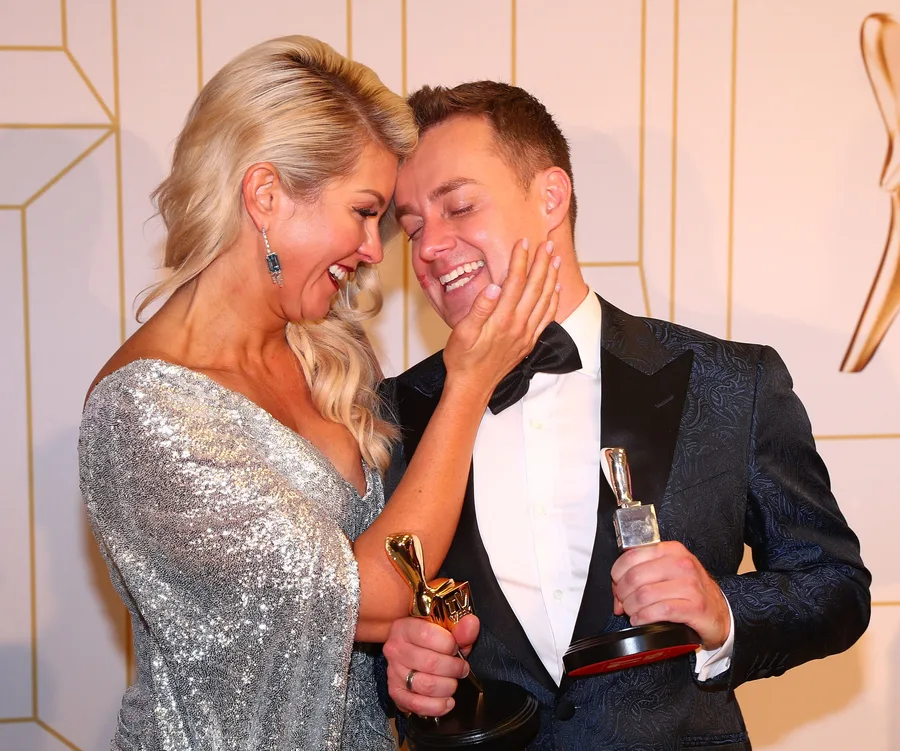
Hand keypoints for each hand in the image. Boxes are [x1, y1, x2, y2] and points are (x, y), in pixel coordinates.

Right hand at [383, 614, 480, 716]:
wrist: (413, 652)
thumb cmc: (432, 640)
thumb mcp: (446, 630)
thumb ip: (460, 628)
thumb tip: (471, 624)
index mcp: (404, 627)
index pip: (427, 635)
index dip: (449, 644)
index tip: (457, 648)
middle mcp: (395, 649)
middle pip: (430, 663)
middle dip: (454, 668)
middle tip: (461, 668)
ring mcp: (393, 672)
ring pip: (426, 685)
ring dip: (448, 686)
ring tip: (453, 682)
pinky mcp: (396, 693)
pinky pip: (418, 704)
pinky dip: (437, 706)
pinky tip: (447, 701)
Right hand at [443, 239, 559, 397]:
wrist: (473, 386)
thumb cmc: (462, 359)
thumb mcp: (462, 333)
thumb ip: (478, 309)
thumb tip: (492, 288)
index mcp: (502, 319)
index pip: (515, 282)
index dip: (520, 260)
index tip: (523, 243)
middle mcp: (518, 325)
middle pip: (535, 287)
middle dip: (541, 263)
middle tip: (546, 244)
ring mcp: (526, 334)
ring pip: (545, 300)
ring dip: (551, 278)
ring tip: (555, 260)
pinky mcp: (529, 342)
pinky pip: (546, 318)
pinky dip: (553, 301)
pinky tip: (555, 290)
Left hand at [610, 541, 729, 648]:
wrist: (720, 612)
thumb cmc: (691, 591)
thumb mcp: (667, 574)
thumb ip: (641, 576)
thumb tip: (616, 593)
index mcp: (671, 550)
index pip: (632, 556)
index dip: (617, 573)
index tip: (616, 584)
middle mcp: (682, 564)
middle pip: (635, 577)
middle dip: (622, 593)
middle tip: (623, 602)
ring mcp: (690, 585)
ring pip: (645, 595)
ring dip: (631, 607)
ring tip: (632, 612)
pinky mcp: (695, 607)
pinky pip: (660, 611)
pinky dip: (644, 617)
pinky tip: (640, 620)